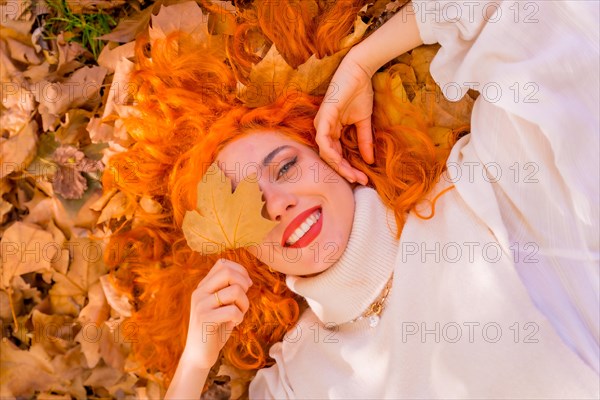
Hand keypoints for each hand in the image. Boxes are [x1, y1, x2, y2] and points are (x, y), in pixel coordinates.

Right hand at [180, 258, 252, 369]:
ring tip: (239, 313)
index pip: (222, 263)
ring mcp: (201, 305)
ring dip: (245, 303)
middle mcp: (200, 292)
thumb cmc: (215, 329)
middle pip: (228, 272)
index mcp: (203, 286)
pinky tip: (234, 323)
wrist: (198, 355)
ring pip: (235, 291)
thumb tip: (247, 280)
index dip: (240, 270)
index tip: (247, 285)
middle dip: (244, 284)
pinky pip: (233, 310)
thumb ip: (229, 291)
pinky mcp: (204, 319)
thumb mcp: (222, 306)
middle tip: (243, 299)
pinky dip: (240, 316)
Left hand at [314, 50, 374, 184]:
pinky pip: (323, 139)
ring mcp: (322, 123)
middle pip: (330, 158)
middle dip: (345, 171)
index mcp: (332, 130)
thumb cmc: (359, 92)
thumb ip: (364, 141)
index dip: (349, 169)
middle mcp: (324, 129)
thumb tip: (369, 161)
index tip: (363, 179)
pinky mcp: (323, 116)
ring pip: (325, 152)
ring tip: (353, 175)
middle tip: (359, 181)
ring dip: (339, 166)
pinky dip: (330, 152)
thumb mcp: (364, 122)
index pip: (337, 156)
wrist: (360, 72)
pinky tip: (341, 162)